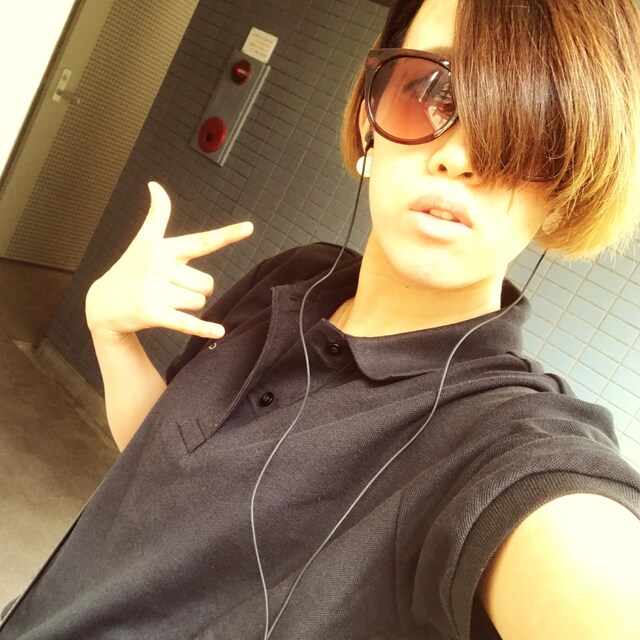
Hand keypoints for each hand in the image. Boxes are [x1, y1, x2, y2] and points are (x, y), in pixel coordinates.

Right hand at [86, 182, 252, 339]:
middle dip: (197, 290)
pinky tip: (219, 332)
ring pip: (199, 301)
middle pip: (207, 284)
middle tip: (173, 290)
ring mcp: (154, 290)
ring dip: (188, 306)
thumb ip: (156, 215)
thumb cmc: (130, 269)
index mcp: (163, 248)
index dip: (227, 234)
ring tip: (165, 301)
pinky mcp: (152, 313)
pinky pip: (186, 322)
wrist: (102, 304)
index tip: (250, 228)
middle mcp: (159, 266)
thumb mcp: (143, 241)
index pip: (202, 241)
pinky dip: (204, 328)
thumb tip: (154, 184)